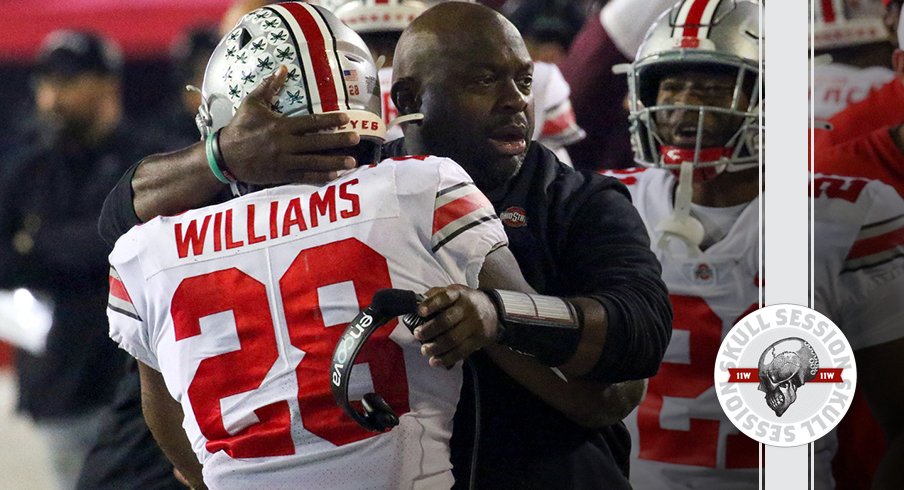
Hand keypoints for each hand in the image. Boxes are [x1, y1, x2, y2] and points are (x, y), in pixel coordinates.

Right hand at [219, 65, 359, 184]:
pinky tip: (335, 176)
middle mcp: (285, 144)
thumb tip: (283, 68)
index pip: (310, 122)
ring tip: (352, 162)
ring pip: (314, 162)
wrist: (224, 156)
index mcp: (280, 126)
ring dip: (334, 162)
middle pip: (317, 142)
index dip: (330, 120)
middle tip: (356, 139)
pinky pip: (304, 177)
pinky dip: (320, 177)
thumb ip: (269, 87)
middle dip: (338, 141)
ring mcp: (284, 161)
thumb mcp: (252, 103)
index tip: (346, 118)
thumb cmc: (239, 127)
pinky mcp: (281, 175)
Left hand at [413, 285, 500, 367]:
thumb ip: (436, 295)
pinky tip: (435, 361)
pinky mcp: (479, 339)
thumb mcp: (454, 292)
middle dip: (429, 330)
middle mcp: (468, 308)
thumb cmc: (465, 302)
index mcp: (459, 294)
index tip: (419, 312)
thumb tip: (415, 304)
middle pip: (446, 320)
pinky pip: (461, 351)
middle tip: (418, 335)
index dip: (431, 304)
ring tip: (425, 350)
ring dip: (436, 347)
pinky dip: (446, 358)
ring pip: (453, 339)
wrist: (494, 311)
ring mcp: (474, 324)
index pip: (444, 297)